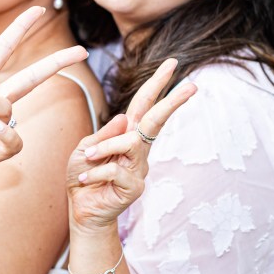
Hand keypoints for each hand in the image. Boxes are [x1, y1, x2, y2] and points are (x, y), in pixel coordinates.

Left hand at [67, 59, 195, 231]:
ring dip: (104, 148)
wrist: (81, 209)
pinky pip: (114, 169)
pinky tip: (85, 181)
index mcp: (127, 133)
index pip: (144, 104)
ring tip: (87, 159)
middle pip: (157, 120)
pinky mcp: (135, 187)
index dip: (157, 84)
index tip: (173, 63)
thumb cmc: (83, 175)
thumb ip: (104, 134)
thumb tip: (126, 118)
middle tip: (192, 86)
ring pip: (130, 143)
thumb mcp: (85, 148)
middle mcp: (138, 149)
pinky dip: (93, 172)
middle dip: (173, 102)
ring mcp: (140, 168)